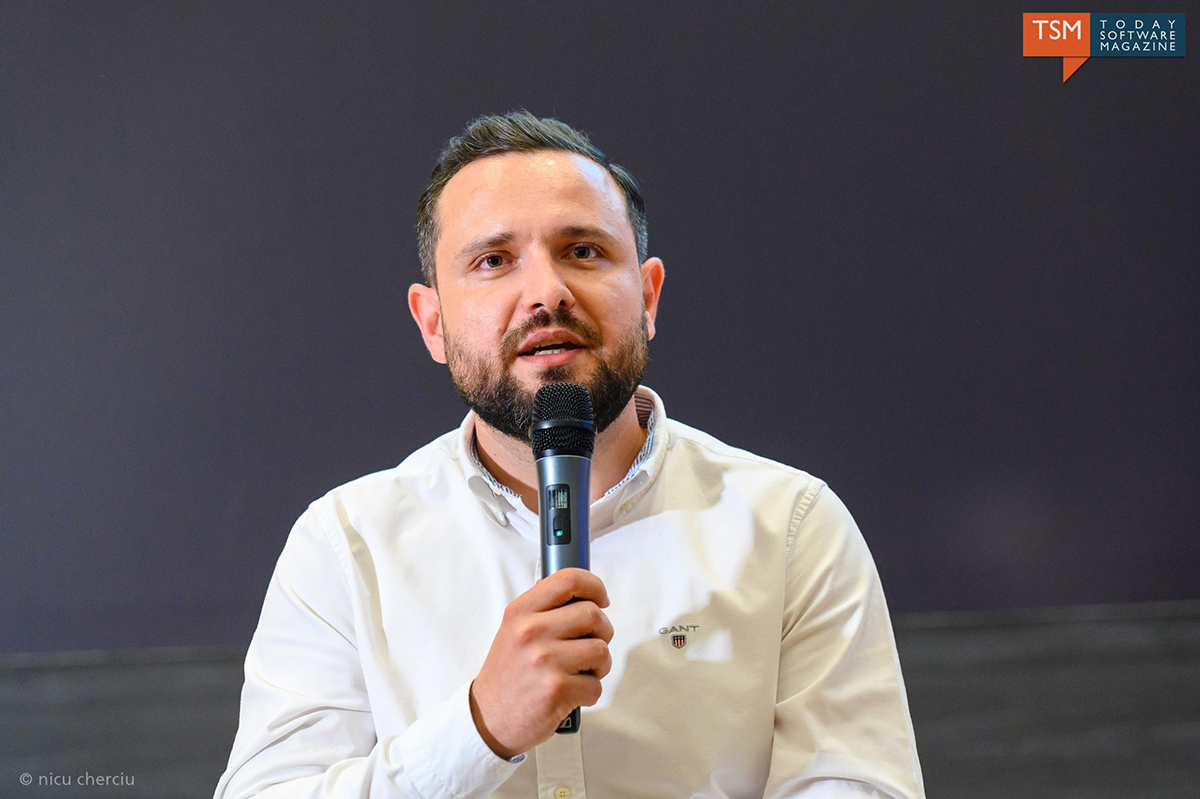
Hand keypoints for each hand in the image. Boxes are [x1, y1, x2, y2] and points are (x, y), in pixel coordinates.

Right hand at [469, 568, 612, 758]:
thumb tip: (582, 592)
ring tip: (580, 673)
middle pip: (593, 614)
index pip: (568, 580)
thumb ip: (542, 610)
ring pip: (601, 650)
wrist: (487, 721)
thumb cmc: (509, 675)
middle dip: (602, 632)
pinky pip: (596, 685)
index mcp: (520, 612)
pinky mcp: (557, 690)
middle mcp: (530, 631)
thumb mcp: (513, 631)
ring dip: (599, 665)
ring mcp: (544, 660)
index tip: (602, 599)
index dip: (594, 586)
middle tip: (590, 646)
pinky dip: (589, 693)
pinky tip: (571, 696)